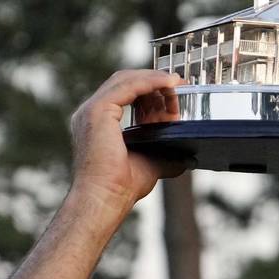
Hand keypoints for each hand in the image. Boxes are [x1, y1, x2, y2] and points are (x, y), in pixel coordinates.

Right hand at [68, 69, 186, 212]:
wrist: (105, 199)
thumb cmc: (121, 188)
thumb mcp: (151, 165)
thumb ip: (166, 157)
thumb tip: (187, 157)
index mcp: (100, 123)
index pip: (127, 95)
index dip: (152, 92)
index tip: (175, 94)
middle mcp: (91, 113)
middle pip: (126, 83)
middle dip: (154, 82)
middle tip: (180, 84)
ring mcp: (92, 110)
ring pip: (126, 80)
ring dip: (154, 80)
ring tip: (177, 83)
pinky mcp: (97, 110)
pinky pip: (127, 86)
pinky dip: (149, 81)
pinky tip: (169, 83)